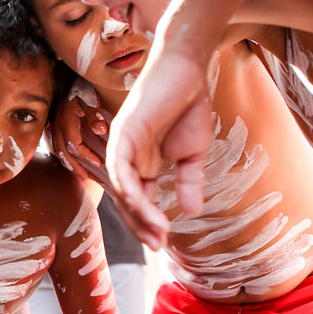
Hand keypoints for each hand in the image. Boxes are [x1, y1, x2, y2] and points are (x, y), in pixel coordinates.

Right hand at [49, 82, 109, 182]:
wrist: (61, 76)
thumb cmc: (78, 87)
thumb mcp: (88, 98)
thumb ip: (94, 114)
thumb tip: (101, 131)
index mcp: (66, 122)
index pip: (75, 145)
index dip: (86, 156)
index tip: (98, 163)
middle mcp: (57, 127)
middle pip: (64, 153)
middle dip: (75, 167)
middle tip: (86, 179)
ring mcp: (52, 126)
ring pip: (58, 151)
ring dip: (68, 164)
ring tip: (78, 175)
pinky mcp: (52, 125)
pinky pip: (55, 145)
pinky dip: (62, 156)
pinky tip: (69, 161)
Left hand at [107, 48, 213, 248]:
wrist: (189, 68)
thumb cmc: (188, 105)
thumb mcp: (192, 152)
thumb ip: (189, 181)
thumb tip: (192, 212)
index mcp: (142, 163)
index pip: (139, 201)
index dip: (148, 223)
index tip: (163, 244)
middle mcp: (128, 156)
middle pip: (127, 200)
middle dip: (141, 224)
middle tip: (158, 245)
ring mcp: (123, 143)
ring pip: (122, 186)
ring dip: (138, 211)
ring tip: (156, 231)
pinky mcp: (124, 129)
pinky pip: (120, 163)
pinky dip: (127, 184)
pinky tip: (139, 203)